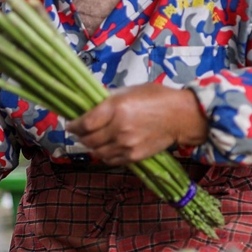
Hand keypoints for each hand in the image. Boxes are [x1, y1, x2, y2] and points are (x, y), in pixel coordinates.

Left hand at [65, 84, 208, 165]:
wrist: (181, 116)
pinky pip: (110, 160)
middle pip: (88, 139)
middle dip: (80, 136)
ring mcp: (126, 144)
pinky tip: (106, 148)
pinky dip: (104, 155)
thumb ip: (108, 101)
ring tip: (92, 140)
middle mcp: (119, 128)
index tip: (70, 124)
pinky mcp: (134, 156)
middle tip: (79, 132)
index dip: (73, 125)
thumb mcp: (129, 91)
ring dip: (91, 147)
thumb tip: (89, 107)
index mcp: (116, 108)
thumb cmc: (156, 98)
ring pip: (96, 152)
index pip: (84, 123)